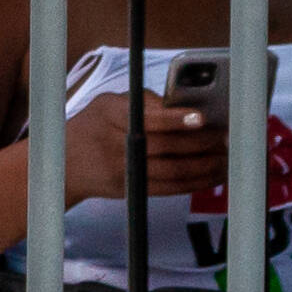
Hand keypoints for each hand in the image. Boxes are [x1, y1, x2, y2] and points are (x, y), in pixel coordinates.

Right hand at [63, 84, 226, 205]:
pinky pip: (172, 188)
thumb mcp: (108, 104)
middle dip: (202, 143)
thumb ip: (144, 101)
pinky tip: (215, 173)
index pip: (146, 118)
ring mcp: (122, 171)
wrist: (63, 163)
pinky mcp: (132, 190)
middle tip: (227, 136)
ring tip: (227, 155)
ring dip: (207, 165)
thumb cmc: (95, 126)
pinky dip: (198, 182)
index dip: (176, 119)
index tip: (201, 117)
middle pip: (165, 147)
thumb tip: (185, 108)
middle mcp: (113, 145)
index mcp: (108, 115)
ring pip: (174, 171)